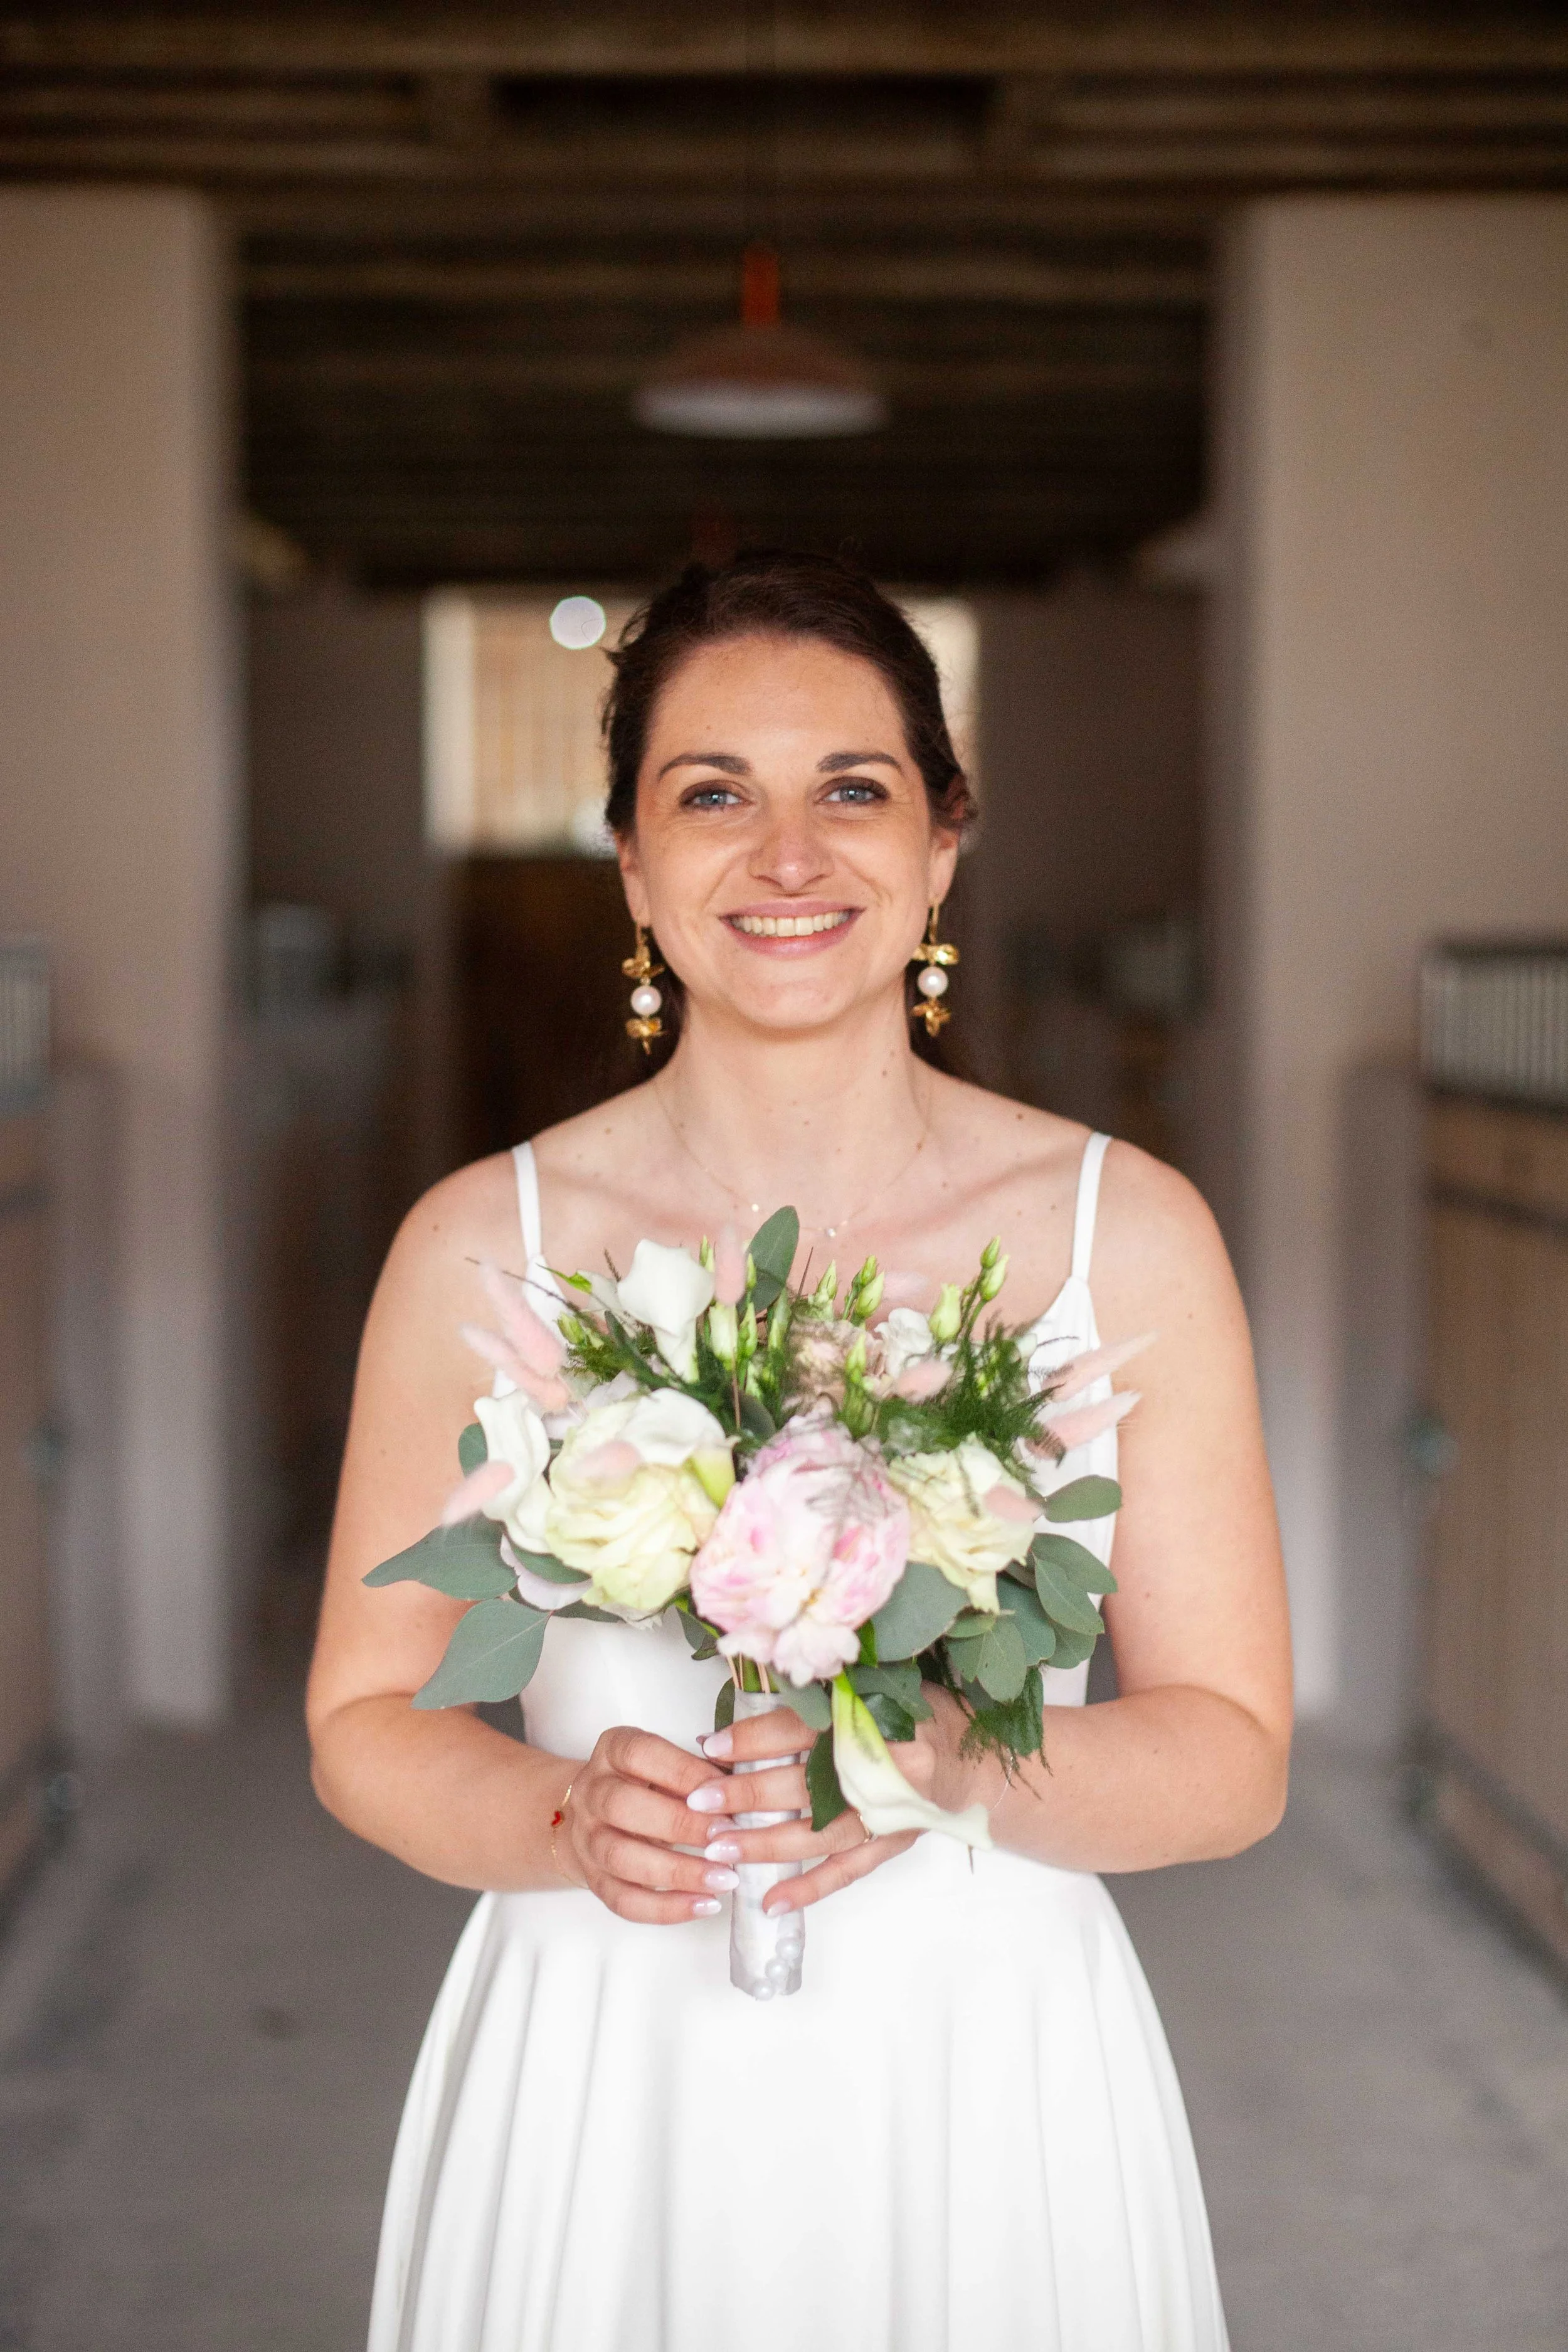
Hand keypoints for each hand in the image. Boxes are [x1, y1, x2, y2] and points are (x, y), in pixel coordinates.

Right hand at [554, 1726, 742, 1925]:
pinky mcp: (592, 1880)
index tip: (727, 1794)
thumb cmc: (649, 1783)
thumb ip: (701, 1771)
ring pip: (622, 1858)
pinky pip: (624, 1901)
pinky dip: (666, 1909)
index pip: (641, 1754)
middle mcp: (591, 1792)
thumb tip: (744, 1784)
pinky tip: (705, 1905)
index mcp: (612, 1750)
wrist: (596, 1814)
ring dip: (678, 1872)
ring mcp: (585, 1839)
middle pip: (624, 1806)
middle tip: (727, 1838)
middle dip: (681, 1824)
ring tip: (725, 1878)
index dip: (685, 1773)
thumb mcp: (669, 1764)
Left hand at [686, 1688, 984, 1917]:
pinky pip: (847, 1872)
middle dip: (746, 1795)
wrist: (966, 1754)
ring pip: (820, 1834)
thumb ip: (811, 1707)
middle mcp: (886, 1767)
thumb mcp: (865, 1693)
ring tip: (720, 1850)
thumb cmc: (906, 1716)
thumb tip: (732, 1727)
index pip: (803, 1729)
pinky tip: (771, 1901)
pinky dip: (809, 1889)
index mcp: (875, 1718)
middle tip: (699, 1804)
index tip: (712, 1747)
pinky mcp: (894, 1843)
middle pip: (806, 1784)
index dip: (754, 1739)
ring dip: (766, 1844)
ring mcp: (891, 1813)